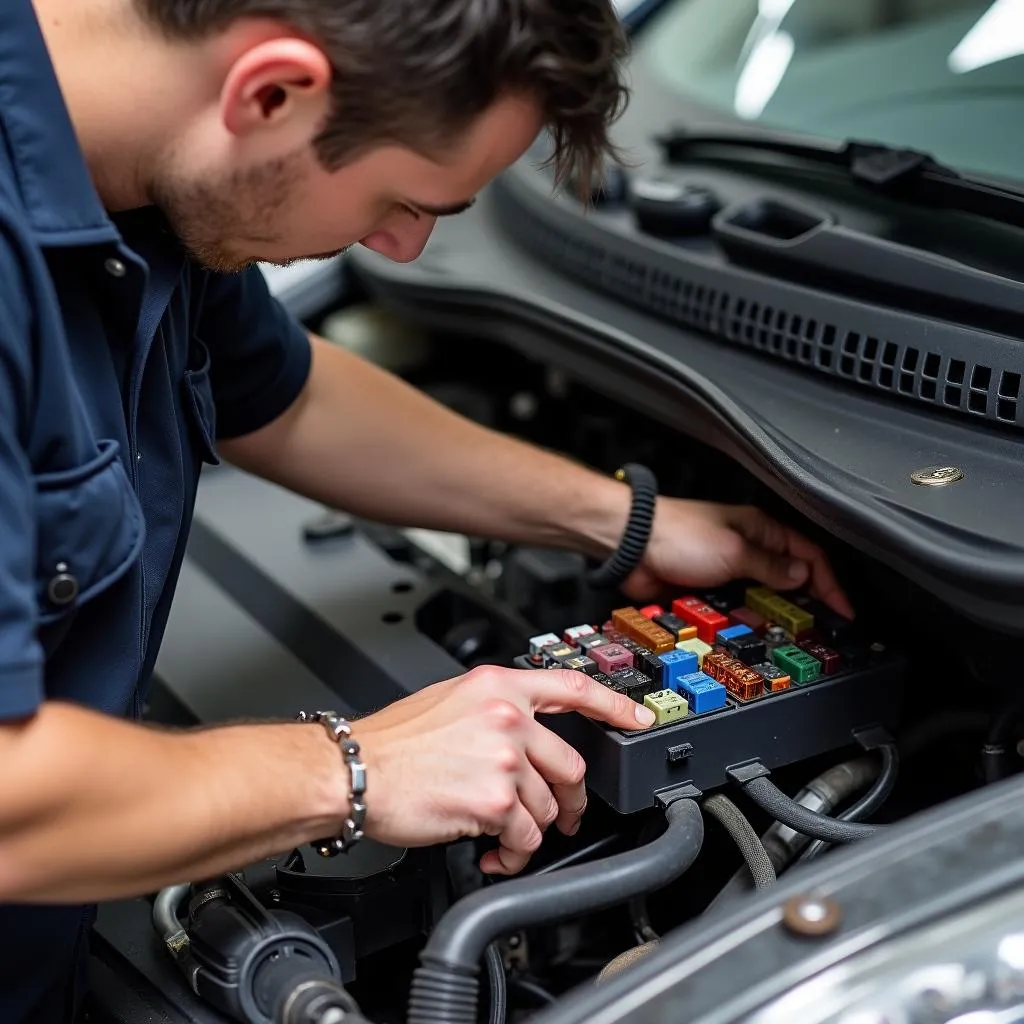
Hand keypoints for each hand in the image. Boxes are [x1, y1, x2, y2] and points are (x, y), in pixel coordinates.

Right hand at [353, 667, 653, 873]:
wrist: (356, 771)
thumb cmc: (392, 742)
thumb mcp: (450, 699)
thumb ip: (496, 707)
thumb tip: (528, 729)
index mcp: (498, 686)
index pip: (573, 687)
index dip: (614, 705)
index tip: (637, 719)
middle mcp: (508, 717)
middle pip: (570, 764)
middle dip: (569, 799)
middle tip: (561, 815)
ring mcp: (504, 758)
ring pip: (548, 808)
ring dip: (530, 831)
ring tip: (503, 837)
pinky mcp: (495, 802)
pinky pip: (525, 840)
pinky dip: (512, 855)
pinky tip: (491, 853)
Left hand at [623, 499, 853, 617]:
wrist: (630, 544)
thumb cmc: (679, 535)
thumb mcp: (734, 552)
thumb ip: (770, 567)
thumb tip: (803, 576)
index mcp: (762, 530)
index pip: (810, 556)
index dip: (830, 583)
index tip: (843, 611)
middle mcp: (748, 548)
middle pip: (789, 579)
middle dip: (805, 603)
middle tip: (820, 631)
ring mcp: (727, 569)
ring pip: (762, 597)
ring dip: (774, 615)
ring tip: (790, 639)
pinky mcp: (706, 588)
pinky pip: (735, 607)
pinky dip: (746, 620)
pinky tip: (752, 635)